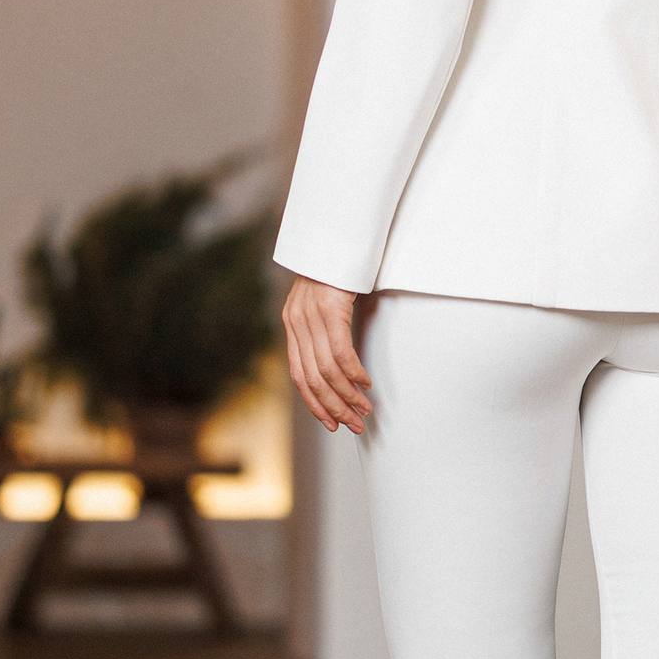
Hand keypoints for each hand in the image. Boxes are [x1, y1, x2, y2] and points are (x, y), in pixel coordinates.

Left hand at [282, 276, 373, 433]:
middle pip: (313, 379)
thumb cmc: (337, 268)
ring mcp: (311, 316)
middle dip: (334, 407)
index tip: (332, 422)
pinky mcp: (330, 308)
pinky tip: (365, 384)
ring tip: (364, 410)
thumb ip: (325, 327)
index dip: (315, 404)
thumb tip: (339, 358)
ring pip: (326, 370)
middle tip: (353, 425)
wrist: (335, 233)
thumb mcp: (325, 301)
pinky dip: (354, 373)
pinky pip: (340, 351)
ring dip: (347, 395)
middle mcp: (297, 322)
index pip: (299, 376)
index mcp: (293, 324)